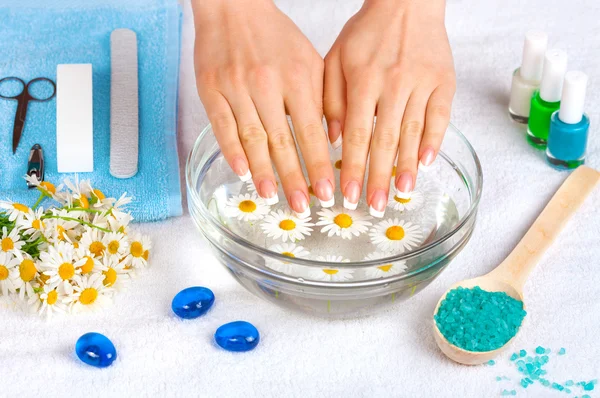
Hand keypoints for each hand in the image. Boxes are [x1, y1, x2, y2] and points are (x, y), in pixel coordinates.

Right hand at [192, 0, 333, 216]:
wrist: (233, 8)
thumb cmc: (276, 36)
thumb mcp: (310, 61)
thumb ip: (322, 99)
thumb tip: (333, 140)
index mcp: (298, 77)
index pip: (311, 131)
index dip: (319, 165)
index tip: (326, 192)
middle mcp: (267, 84)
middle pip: (282, 141)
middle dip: (293, 178)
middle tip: (302, 206)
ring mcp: (236, 88)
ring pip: (252, 138)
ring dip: (263, 171)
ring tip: (272, 197)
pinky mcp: (211, 90)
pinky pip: (223, 127)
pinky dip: (232, 151)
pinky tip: (242, 172)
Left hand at [324, 0, 454, 215]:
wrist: (407, 3)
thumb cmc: (367, 32)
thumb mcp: (336, 58)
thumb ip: (331, 98)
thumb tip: (335, 139)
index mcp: (363, 79)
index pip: (356, 133)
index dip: (352, 167)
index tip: (347, 195)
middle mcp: (393, 83)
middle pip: (384, 139)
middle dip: (377, 177)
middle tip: (373, 206)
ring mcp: (422, 82)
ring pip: (412, 132)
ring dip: (406, 166)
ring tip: (401, 193)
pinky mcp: (444, 81)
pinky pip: (440, 116)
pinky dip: (434, 140)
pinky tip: (427, 163)